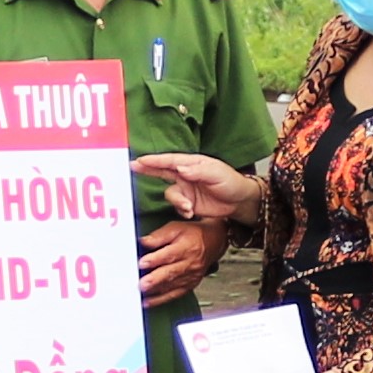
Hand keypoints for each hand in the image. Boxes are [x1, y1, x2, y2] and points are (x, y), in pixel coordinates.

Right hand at [129, 150, 254, 223]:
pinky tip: (191, 211)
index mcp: (192, 163)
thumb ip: (197, 171)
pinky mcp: (188, 202)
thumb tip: (181, 168)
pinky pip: (177, 205)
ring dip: (177, 201)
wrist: (239, 201)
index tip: (140, 160)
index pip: (170, 161)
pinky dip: (182, 209)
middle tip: (133, 166)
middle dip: (148, 168)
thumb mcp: (216, 173)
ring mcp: (186, 189)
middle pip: (162, 170)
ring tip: (188, 207)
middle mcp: (186, 174)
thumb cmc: (230, 182)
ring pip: (170, 194)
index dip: (154, 160)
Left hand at [136, 213, 227, 305]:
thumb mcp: (176, 228)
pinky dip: (160, 299)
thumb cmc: (193, 235)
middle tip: (141, 284)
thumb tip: (143, 242)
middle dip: (155, 280)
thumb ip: (158, 236)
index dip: (155, 259)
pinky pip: (174, 294)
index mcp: (186, 247)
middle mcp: (190, 264)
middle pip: (170, 273)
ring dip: (155, 291)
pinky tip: (148, 301)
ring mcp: (190, 276)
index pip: (169, 255)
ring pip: (171, 285)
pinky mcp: (189, 285)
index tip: (142, 263)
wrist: (213, 243)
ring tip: (141, 293)